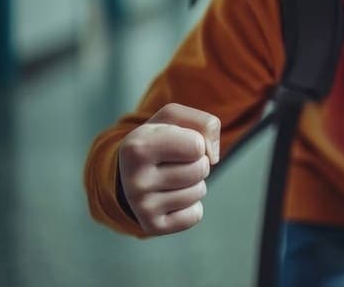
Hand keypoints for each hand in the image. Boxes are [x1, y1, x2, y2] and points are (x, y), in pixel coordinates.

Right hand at [117, 103, 220, 234]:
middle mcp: (135, 179)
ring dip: (195, 182)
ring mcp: (141, 206)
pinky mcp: (152, 226)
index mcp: (137, 147)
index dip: (196, 141)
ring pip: (199, 191)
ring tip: (172, 177)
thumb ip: (206, 123)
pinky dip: (192, 205)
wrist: (129, 170)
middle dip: (198, 162)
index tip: (177, 142)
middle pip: (201, 169)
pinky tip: (171, 198)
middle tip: (176, 162)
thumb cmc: (160, 138)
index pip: (197, 145)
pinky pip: (195, 215)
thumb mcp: (175, 118)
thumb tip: (213, 158)